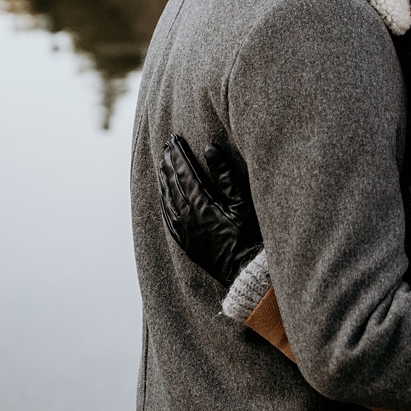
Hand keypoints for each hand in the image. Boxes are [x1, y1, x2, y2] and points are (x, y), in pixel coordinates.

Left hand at [159, 133, 262, 284]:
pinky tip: (163, 195)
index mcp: (202, 204)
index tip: (173, 140)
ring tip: (162, 164)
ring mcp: (184, 231)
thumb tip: (210, 148)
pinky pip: (167, 217)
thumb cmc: (249, 236)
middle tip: (165, 146)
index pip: (185, 173)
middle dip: (169, 163)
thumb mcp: (242, 202)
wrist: (244, 270)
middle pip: (173, 183)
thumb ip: (226, 175)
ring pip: (167, 199)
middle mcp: (188, 217)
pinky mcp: (184, 242)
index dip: (178, 155)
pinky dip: (164, 202)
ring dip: (164, 180)